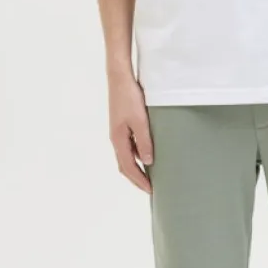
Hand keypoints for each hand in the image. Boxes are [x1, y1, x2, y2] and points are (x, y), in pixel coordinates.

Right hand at [107, 71, 153, 192]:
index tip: (150, 190)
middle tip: (150, 188)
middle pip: (125, 165)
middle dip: (136, 178)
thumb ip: (145, 141)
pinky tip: (147, 154)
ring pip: (126, 156)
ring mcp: (118, 132)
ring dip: (137, 167)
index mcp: (118, 140)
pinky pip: (129, 146)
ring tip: (150, 175)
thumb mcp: (140, 121)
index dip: (139, 180)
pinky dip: (137, 155)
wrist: (120, 78)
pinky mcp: (122, 125)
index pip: (128, 167)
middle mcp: (116, 138)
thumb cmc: (129, 97)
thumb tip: (148, 162)